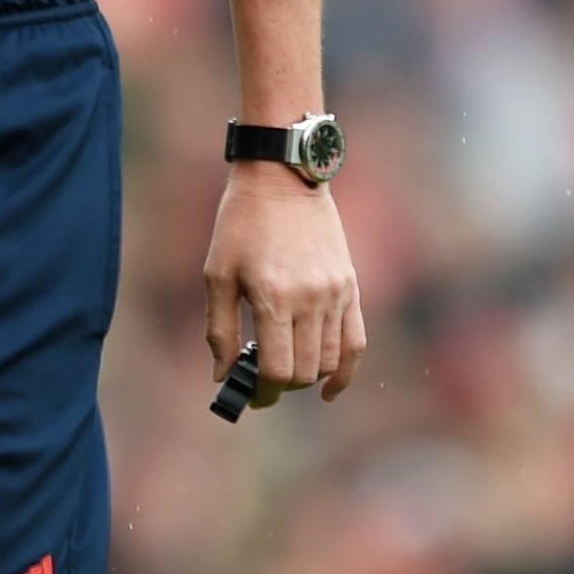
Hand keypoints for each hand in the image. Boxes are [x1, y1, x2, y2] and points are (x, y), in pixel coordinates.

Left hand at [203, 164, 365, 404]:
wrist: (282, 178)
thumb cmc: (241, 224)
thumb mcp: (217, 274)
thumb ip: (220, 329)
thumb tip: (222, 377)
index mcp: (273, 296)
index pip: (276, 369)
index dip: (261, 392)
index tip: (249, 395)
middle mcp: (311, 299)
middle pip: (303, 371)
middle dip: (280, 384)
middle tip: (259, 378)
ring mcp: (336, 294)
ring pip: (328, 361)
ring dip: (305, 376)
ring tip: (282, 366)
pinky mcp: (351, 288)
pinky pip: (356, 343)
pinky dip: (343, 371)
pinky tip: (328, 388)